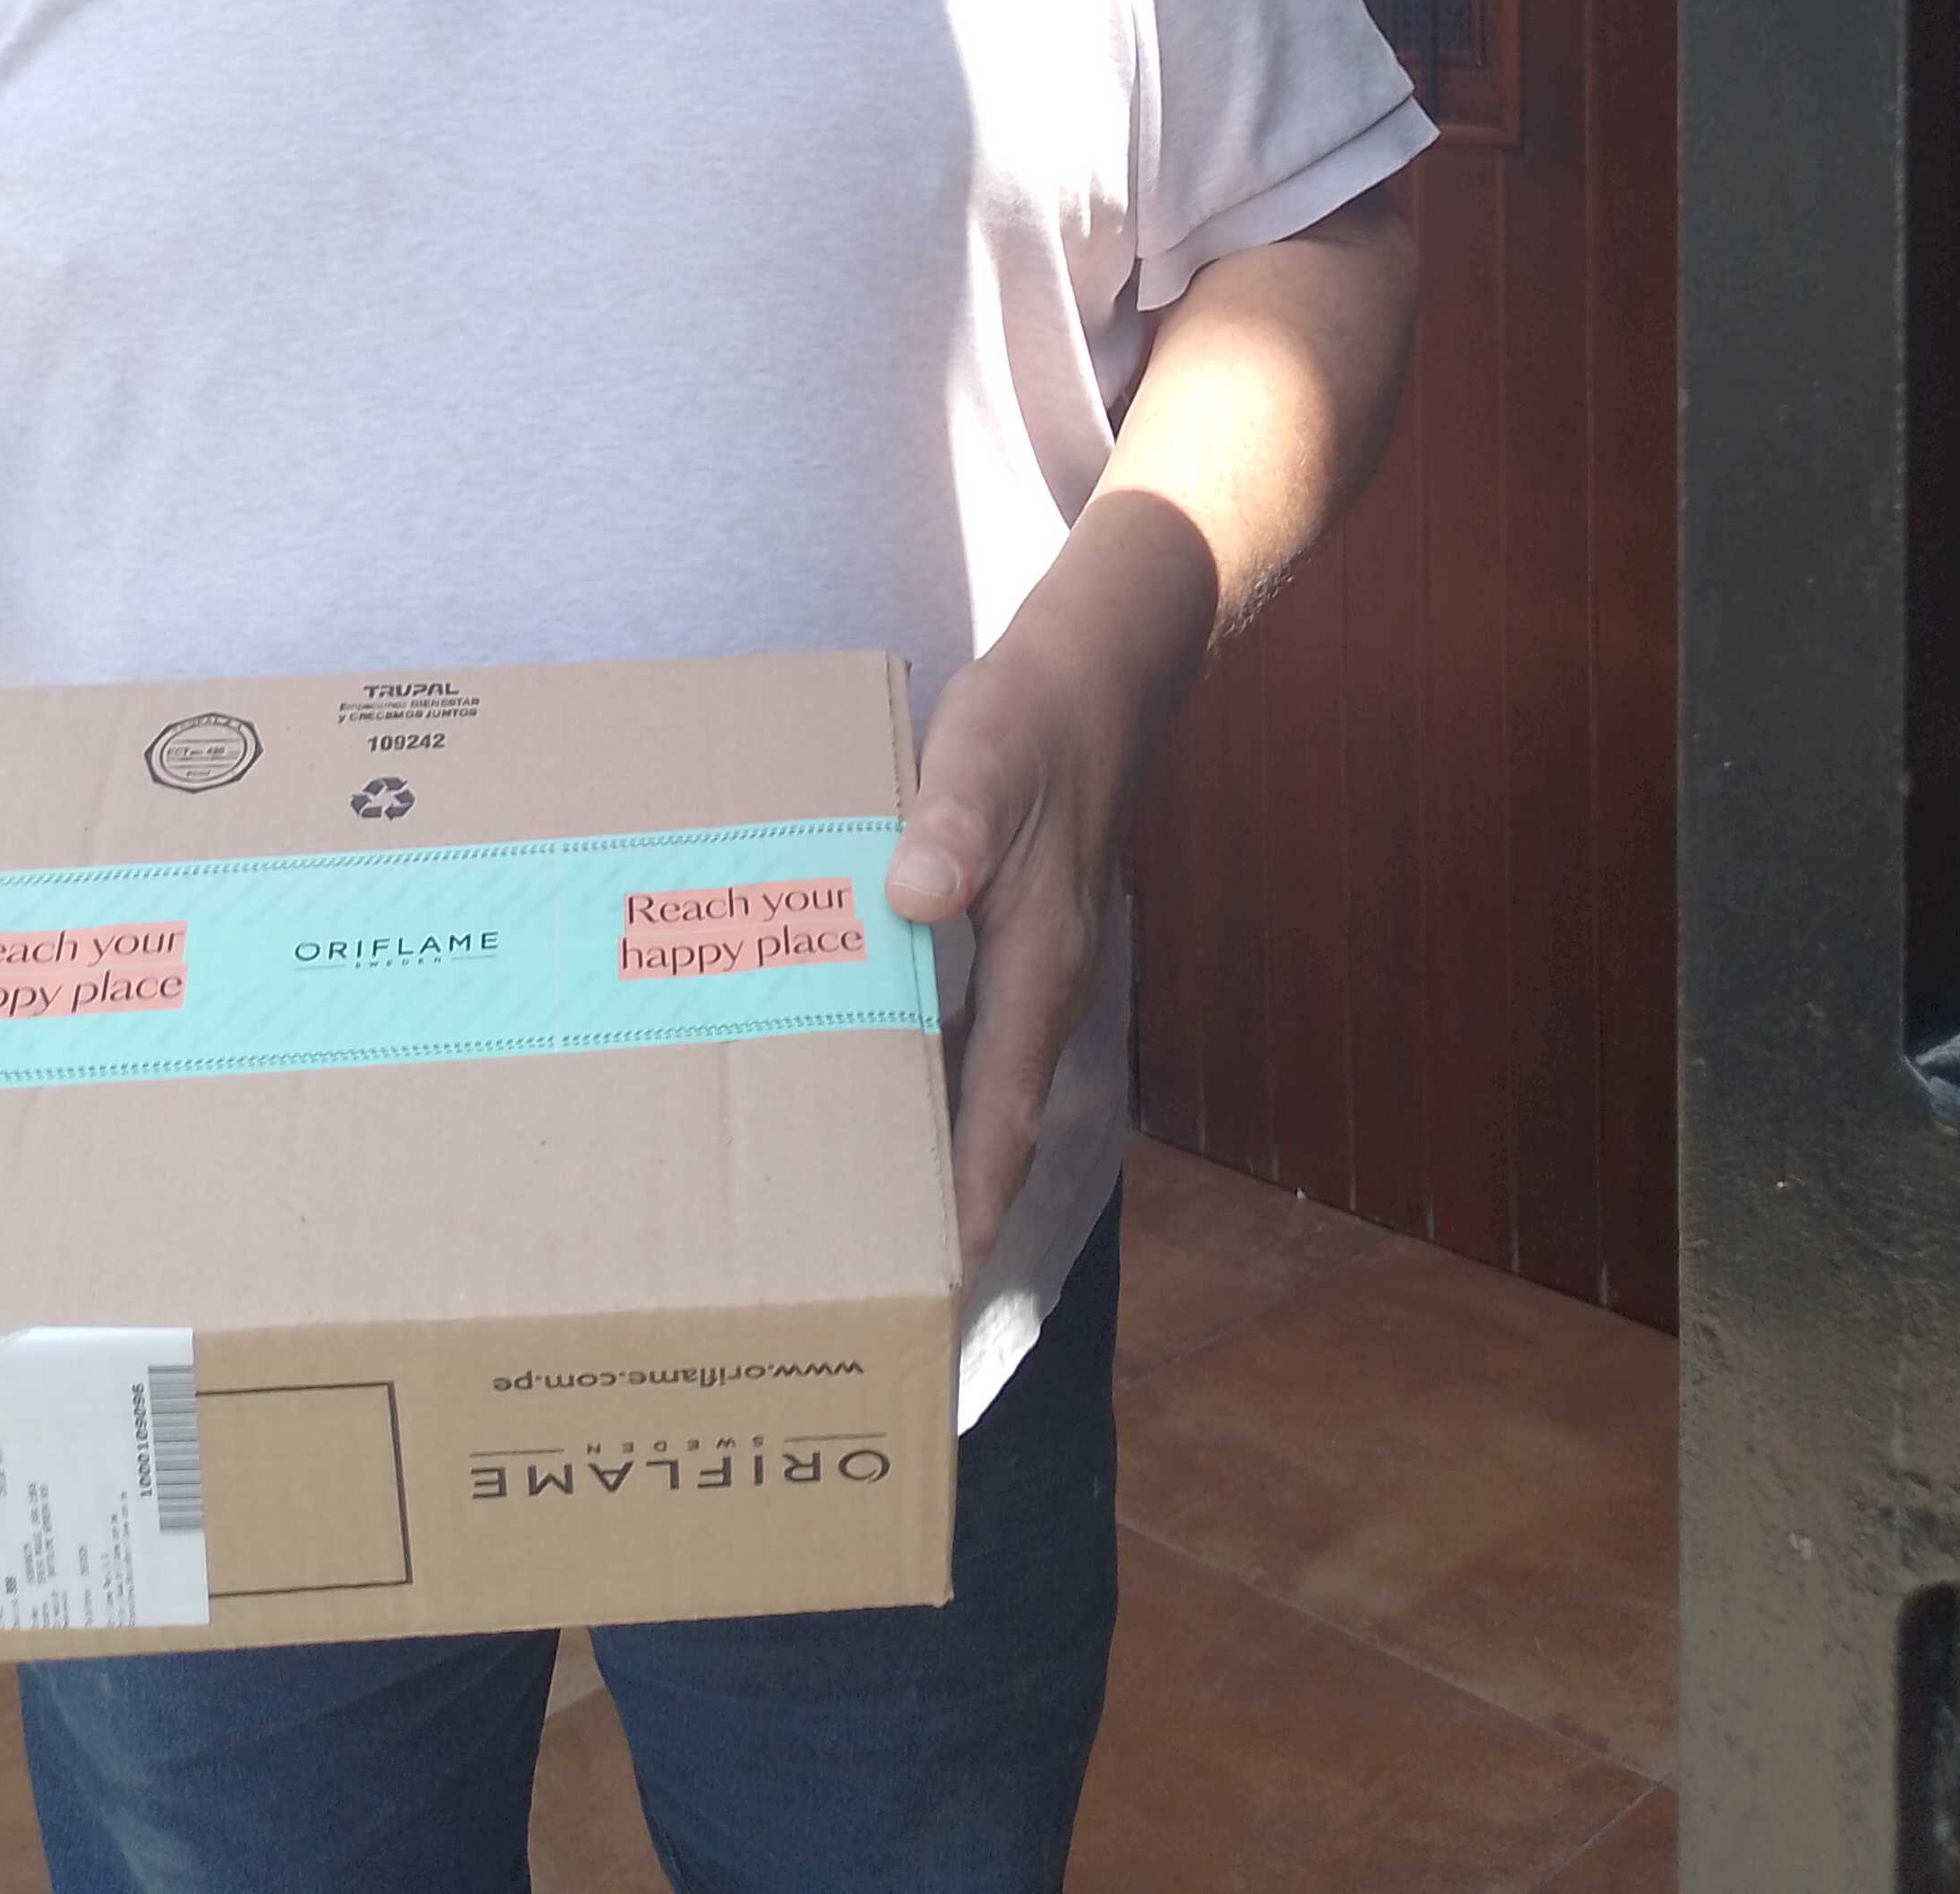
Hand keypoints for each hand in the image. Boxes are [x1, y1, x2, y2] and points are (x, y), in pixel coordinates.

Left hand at [883, 633, 1137, 1283]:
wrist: (1096, 676)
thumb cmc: (1032, 716)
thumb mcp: (987, 751)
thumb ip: (953, 819)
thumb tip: (915, 894)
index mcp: (1042, 960)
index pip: (1004, 1105)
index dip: (972, 1191)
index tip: (938, 1273)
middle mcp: (1044, 985)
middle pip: (995, 1122)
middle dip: (945, 1204)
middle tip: (877, 1283)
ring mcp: (1032, 971)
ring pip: (983, 1088)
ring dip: (937, 1151)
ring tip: (863, 1220)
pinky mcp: (1010, 946)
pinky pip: (968, 1040)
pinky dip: (928, 1084)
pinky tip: (867, 1094)